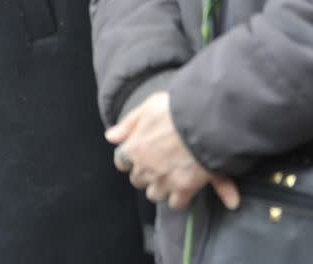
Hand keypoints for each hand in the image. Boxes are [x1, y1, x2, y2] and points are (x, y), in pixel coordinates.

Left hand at [106, 92, 239, 211]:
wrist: (202, 123)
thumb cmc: (174, 111)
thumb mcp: (147, 107)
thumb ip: (128, 124)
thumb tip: (110, 137)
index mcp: (134, 148)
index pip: (121, 161)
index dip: (128, 158)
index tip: (136, 154)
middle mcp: (145, 168)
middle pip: (137, 180)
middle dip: (144, 173)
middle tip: (157, 163)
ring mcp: (164, 181)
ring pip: (154, 194)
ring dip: (159, 187)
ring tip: (170, 176)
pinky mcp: (184, 189)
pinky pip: (175, 203)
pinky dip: (177, 198)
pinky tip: (183, 188)